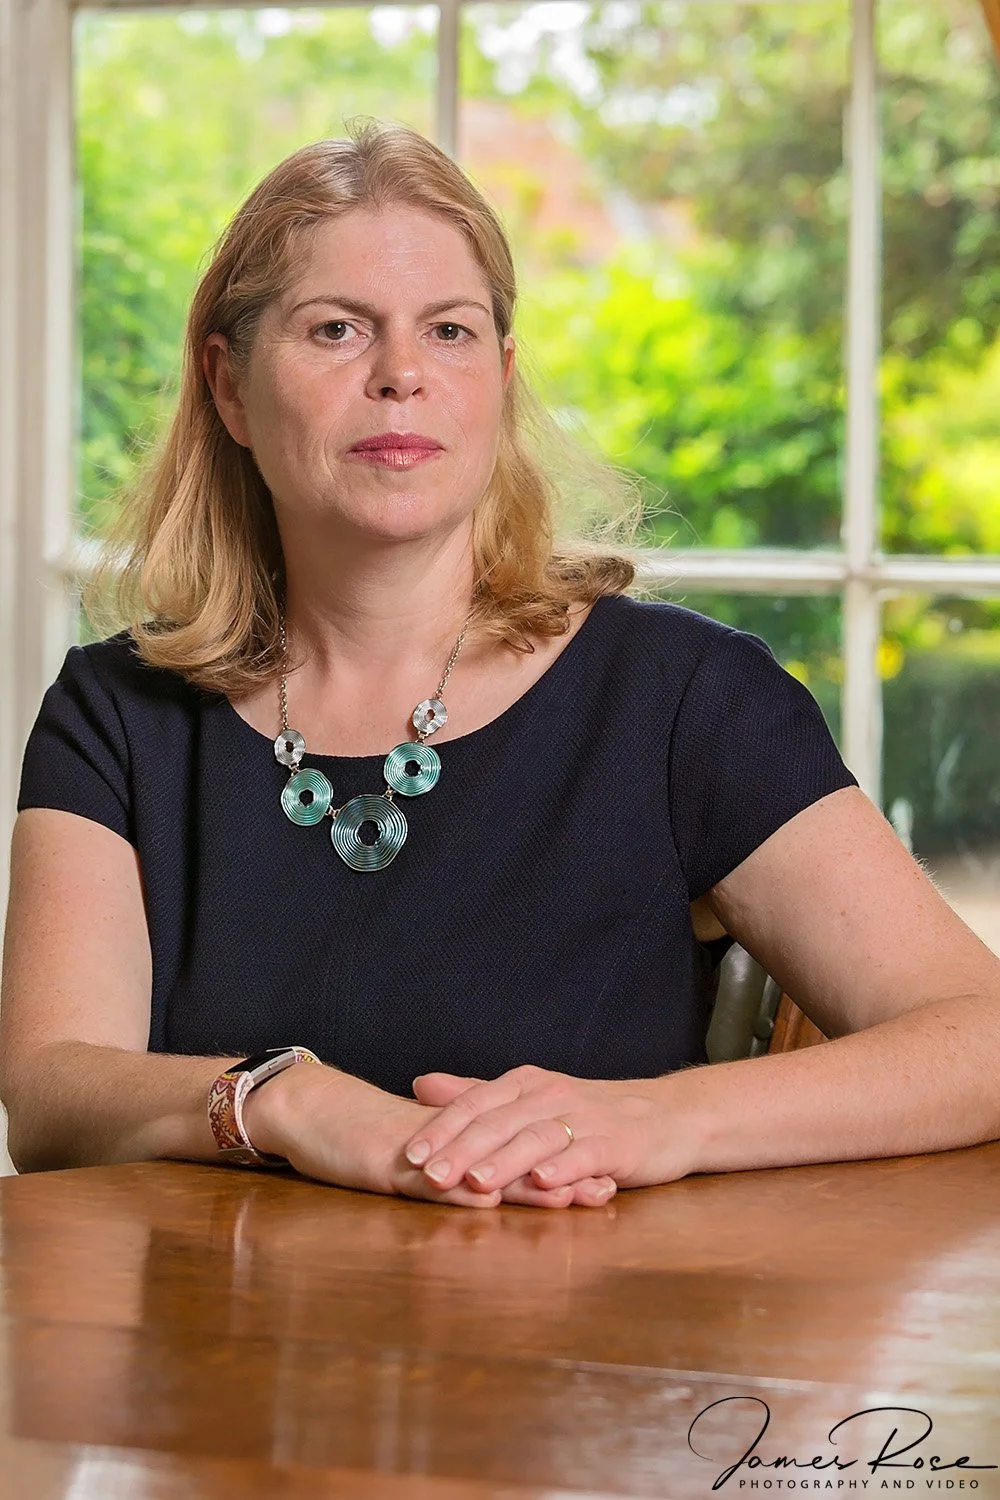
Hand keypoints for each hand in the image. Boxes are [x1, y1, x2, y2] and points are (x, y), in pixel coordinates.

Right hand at [244, 1062, 615, 1208]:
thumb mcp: (417, 1156)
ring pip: (479, 1166)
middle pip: (511, 1157)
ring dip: (522, 1183)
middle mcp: (450, 1142)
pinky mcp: (387, 1163)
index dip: (560, 1166)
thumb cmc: (360, 1137)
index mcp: (460, 1140)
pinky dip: (457, 1189)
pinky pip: (427, 1178)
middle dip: (558, 1176)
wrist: (309, 1110)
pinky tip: (485, 1198)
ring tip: (565, 1197)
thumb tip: (493, 1188)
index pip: (519, 1152)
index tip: (605, 1179)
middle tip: (605, 1190)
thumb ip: (454, 1168)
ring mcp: (420, 1152)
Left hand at [406, 1066, 683, 1197]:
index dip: (443, 1128)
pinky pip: (587, 1154)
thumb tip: (420, 1085)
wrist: (668, 1116)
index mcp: (526, 1085)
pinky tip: (544, 1182)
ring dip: (505, 1161)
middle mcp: (552, 1096)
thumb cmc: (591, 1114)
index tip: (410, 1155)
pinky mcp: (617, 1143)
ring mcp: (585, 1118)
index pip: (476, 1103)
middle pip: (500, 1122)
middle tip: (429, 1176)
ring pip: (537, 1138)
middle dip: (462, 1150)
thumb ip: (477, 1095)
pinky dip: (564, 1168)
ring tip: (476, 1182)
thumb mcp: (531, 1099)